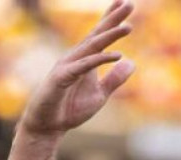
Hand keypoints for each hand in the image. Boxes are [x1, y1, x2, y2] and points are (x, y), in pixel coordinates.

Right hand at [19, 0, 134, 135]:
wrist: (48, 126)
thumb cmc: (70, 109)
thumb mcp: (100, 95)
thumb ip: (114, 79)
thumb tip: (131, 62)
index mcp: (85, 59)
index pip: (100, 35)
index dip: (112, 19)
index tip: (125, 3)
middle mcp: (76, 57)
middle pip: (97, 34)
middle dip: (113, 18)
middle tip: (130, 3)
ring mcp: (68, 65)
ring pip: (91, 46)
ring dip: (110, 35)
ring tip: (128, 27)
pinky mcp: (61, 78)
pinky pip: (84, 66)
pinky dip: (99, 60)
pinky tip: (117, 55)